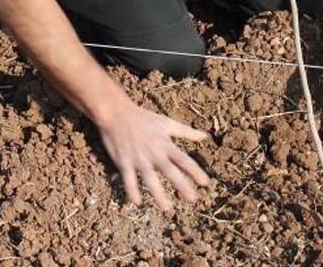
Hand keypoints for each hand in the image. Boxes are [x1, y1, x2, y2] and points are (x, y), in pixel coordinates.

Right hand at [96, 101, 210, 211]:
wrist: (116, 113)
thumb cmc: (143, 118)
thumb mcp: (167, 123)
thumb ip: (186, 132)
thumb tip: (204, 137)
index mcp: (165, 143)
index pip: (184, 159)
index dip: (195, 171)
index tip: (206, 184)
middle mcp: (153, 152)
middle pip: (170, 171)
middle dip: (182, 185)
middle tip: (193, 199)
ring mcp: (138, 158)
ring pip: (150, 178)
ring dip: (158, 194)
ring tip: (167, 208)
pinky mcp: (123, 161)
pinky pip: (128, 178)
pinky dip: (132, 190)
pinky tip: (137, 203)